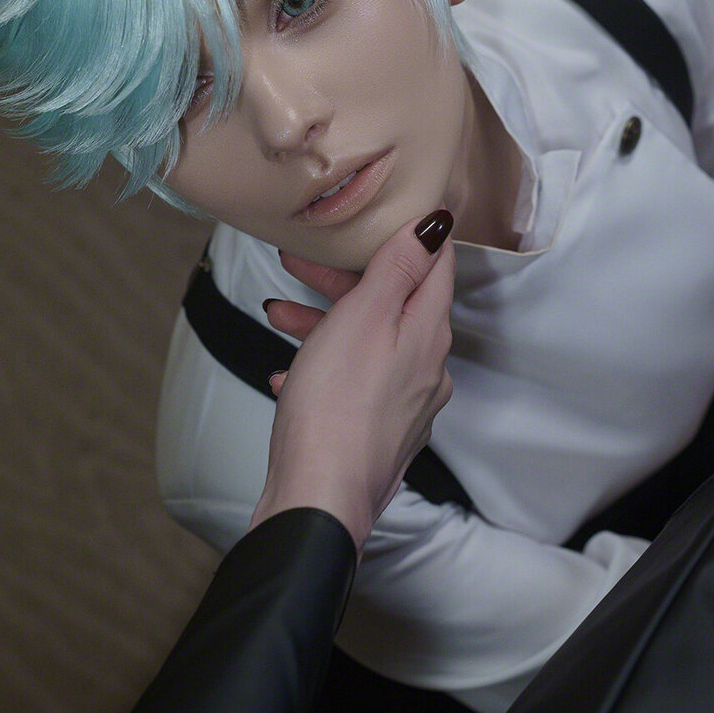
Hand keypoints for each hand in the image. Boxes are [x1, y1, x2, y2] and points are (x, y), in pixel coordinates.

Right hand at [249, 211, 456, 547]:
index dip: (410, 233)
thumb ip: (399, 268)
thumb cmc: (335, 408)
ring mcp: (403, 405)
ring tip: (275, 316)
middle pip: (393, 304)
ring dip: (322, 324)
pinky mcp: (376, 433)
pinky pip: (351, 385)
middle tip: (296, 262)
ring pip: (367, 344)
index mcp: (429, 335)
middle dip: (342, 280)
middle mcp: (426, 370)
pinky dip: (319, 369)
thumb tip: (438, 225)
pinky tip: (284, 376)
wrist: (318, 500)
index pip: (435, 266)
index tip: (383, 212)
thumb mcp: (364, 317)